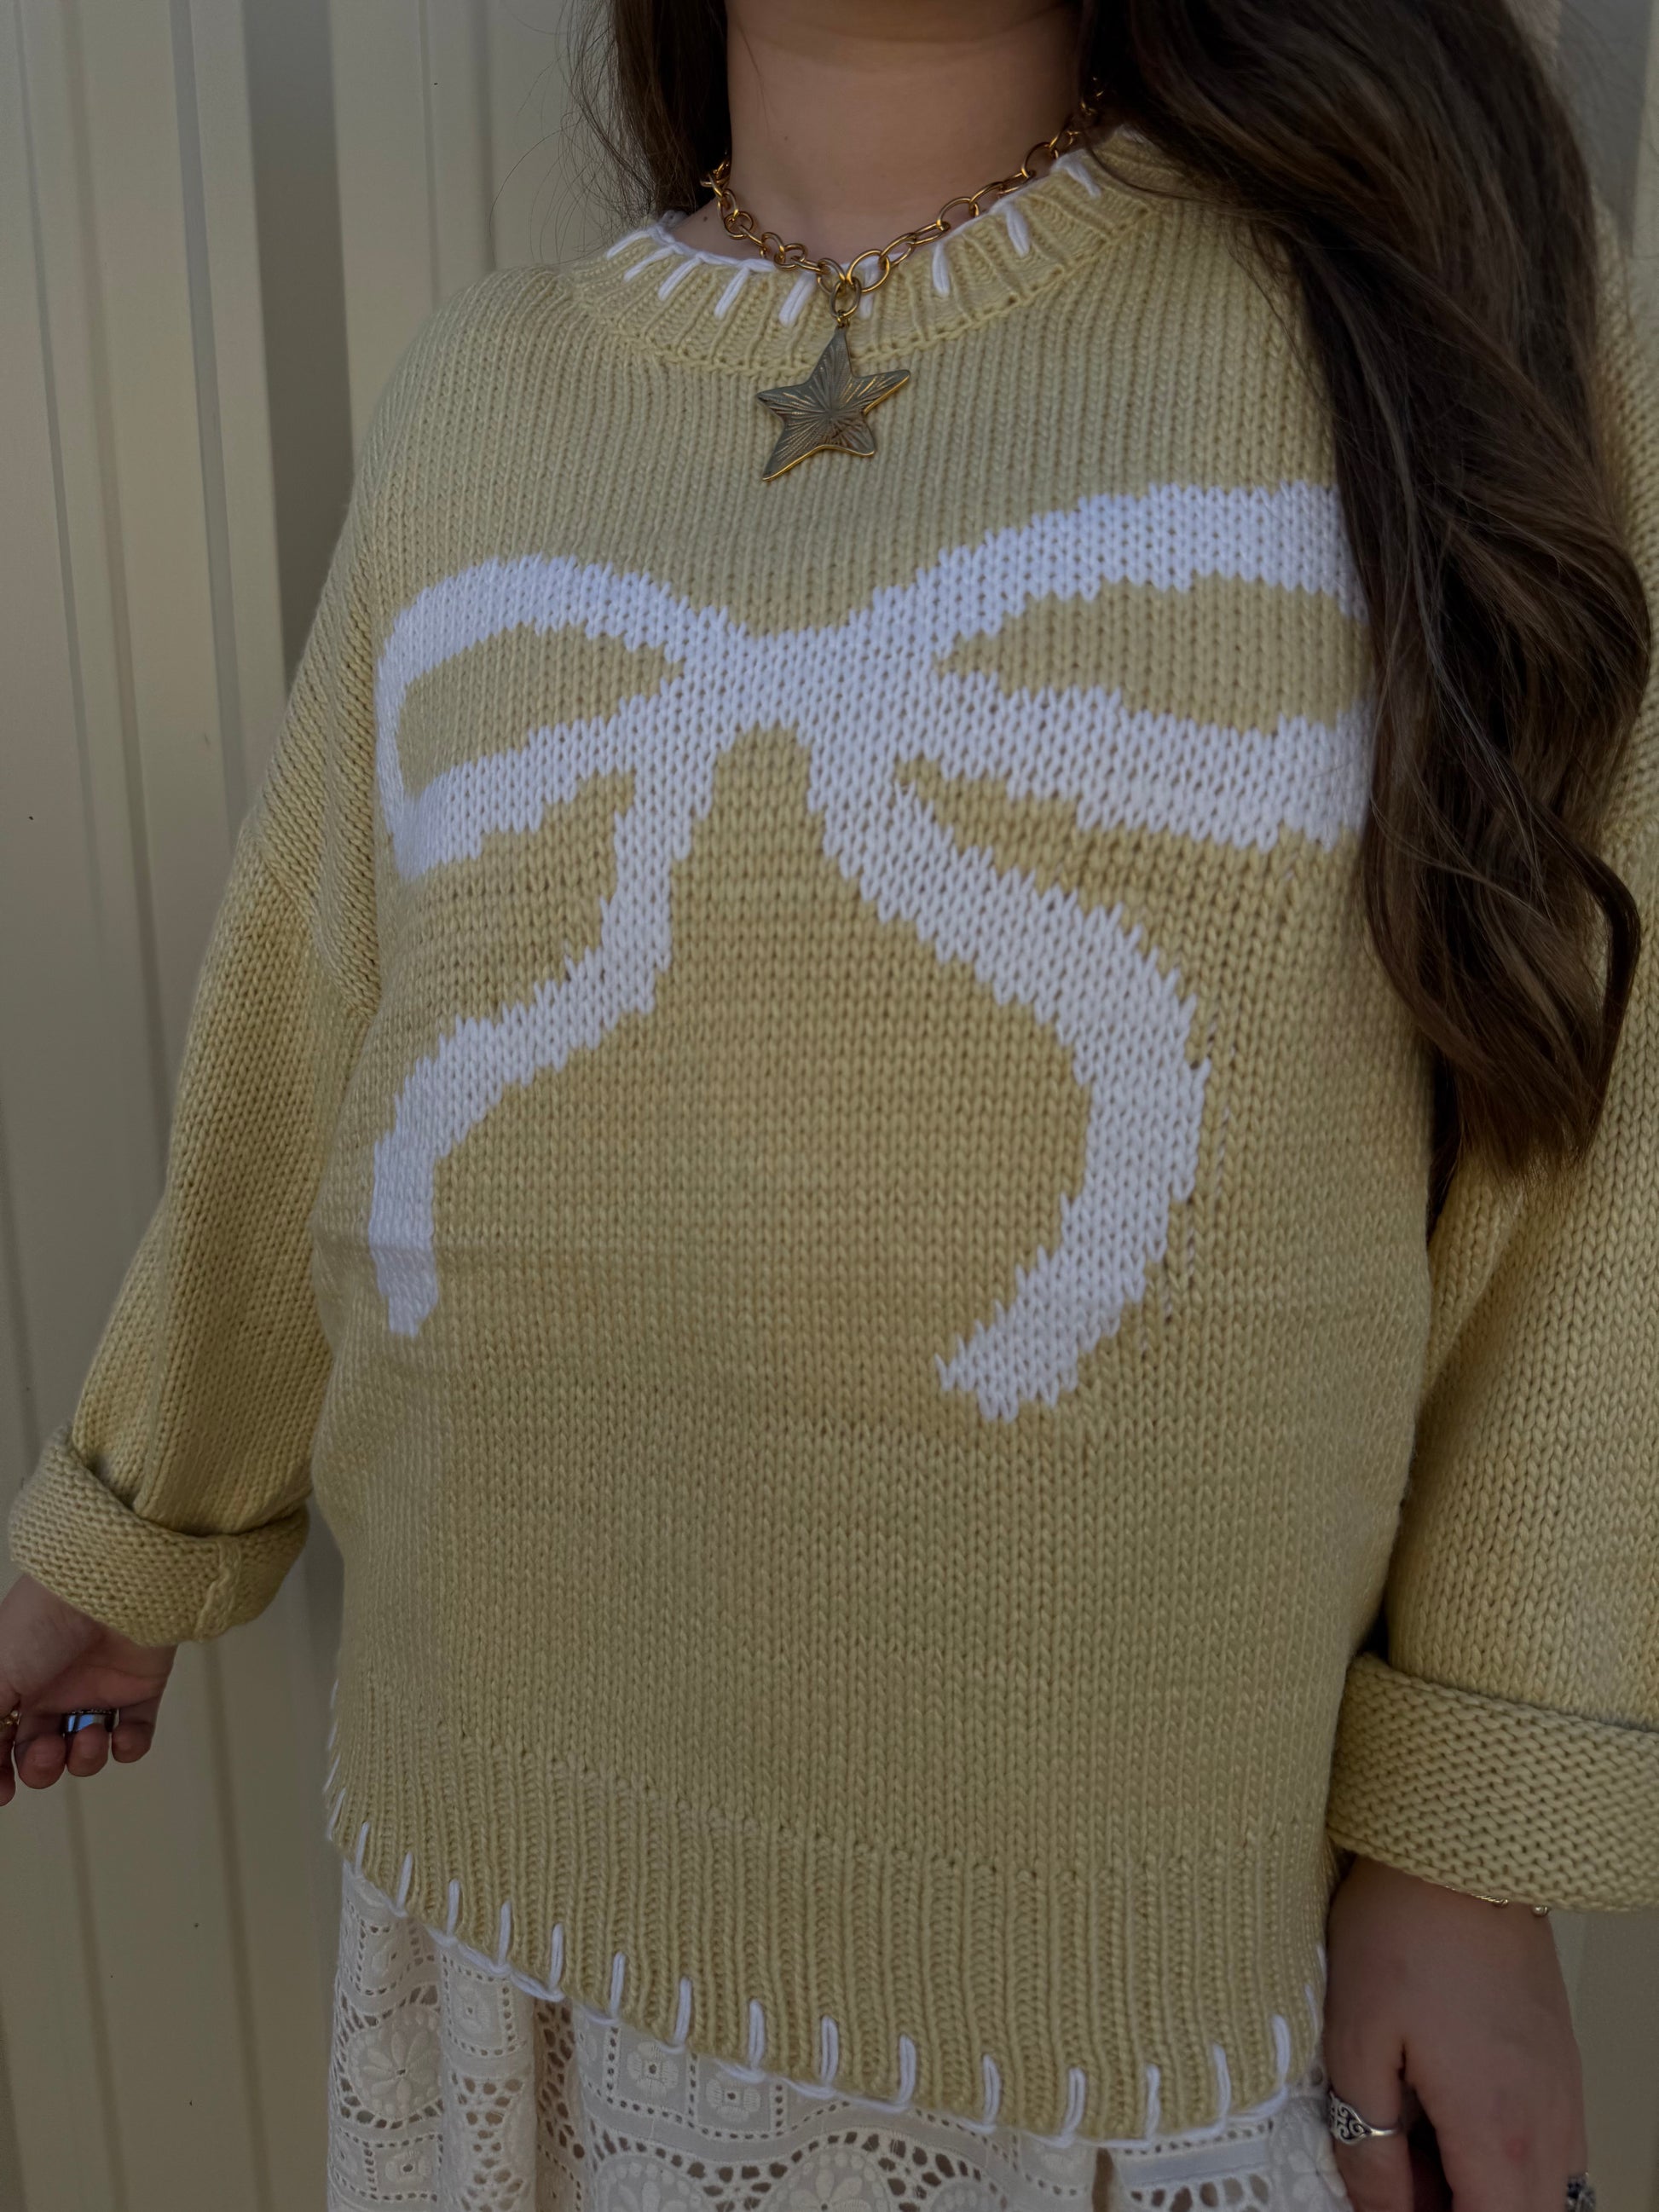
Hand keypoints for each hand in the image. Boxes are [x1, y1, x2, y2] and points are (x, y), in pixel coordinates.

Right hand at [0, 1572, 174, 1804]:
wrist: (111, 1585)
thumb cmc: (43, 1620)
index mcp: (14, 1681)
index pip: (2, 1740)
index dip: (1, 1771)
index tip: (4, 1791)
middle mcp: (54, 1688)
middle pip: (42, 1753)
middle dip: (43, 1766)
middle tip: (50, 1750)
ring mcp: (98, 1688)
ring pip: (86, 1750)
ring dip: (86, 1759)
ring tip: (91, 1736)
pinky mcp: (140, 1687)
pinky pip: (135, 1735)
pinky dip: (129, 1747)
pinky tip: (121, 1736)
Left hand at [1324, 1854, 1585, 2210]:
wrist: (1463, 1851)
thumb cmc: (1406, 1928)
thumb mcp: (1357, 2039)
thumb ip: (1368, 2141)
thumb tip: (1377, 2208)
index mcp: (1496, 2129)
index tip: (1393, 2210)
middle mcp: (1546, 2123)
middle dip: (1458, 2211)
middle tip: (1398, 2175)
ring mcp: (1561, 2093)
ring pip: (1538, 2187)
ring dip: (1481, 2186)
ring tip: (1413, 2137)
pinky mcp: (1559, 2063)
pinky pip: (1546, 2144)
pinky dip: (1500, 2150)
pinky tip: (1445, 2106)